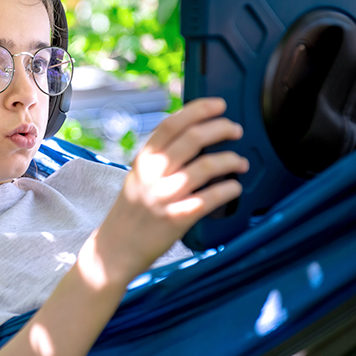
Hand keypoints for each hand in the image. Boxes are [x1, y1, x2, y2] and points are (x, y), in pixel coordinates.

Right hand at [95, 97, 248, 283]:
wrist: (114, 250)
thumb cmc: (130, 214)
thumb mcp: (137, 178)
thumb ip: (159, 159)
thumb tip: (193, 137)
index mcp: (143, 160)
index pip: (171, 125)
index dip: (198, 110)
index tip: (218, 105)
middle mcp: (151, 174)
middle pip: (192, 139)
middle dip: (221, 129)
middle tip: (236, 129)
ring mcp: (163, 196)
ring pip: (205, 167)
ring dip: (230, 160)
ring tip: (240, 162)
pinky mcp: (175, 219)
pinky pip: (209, 198)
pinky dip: (228, 190)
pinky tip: (235, 187)